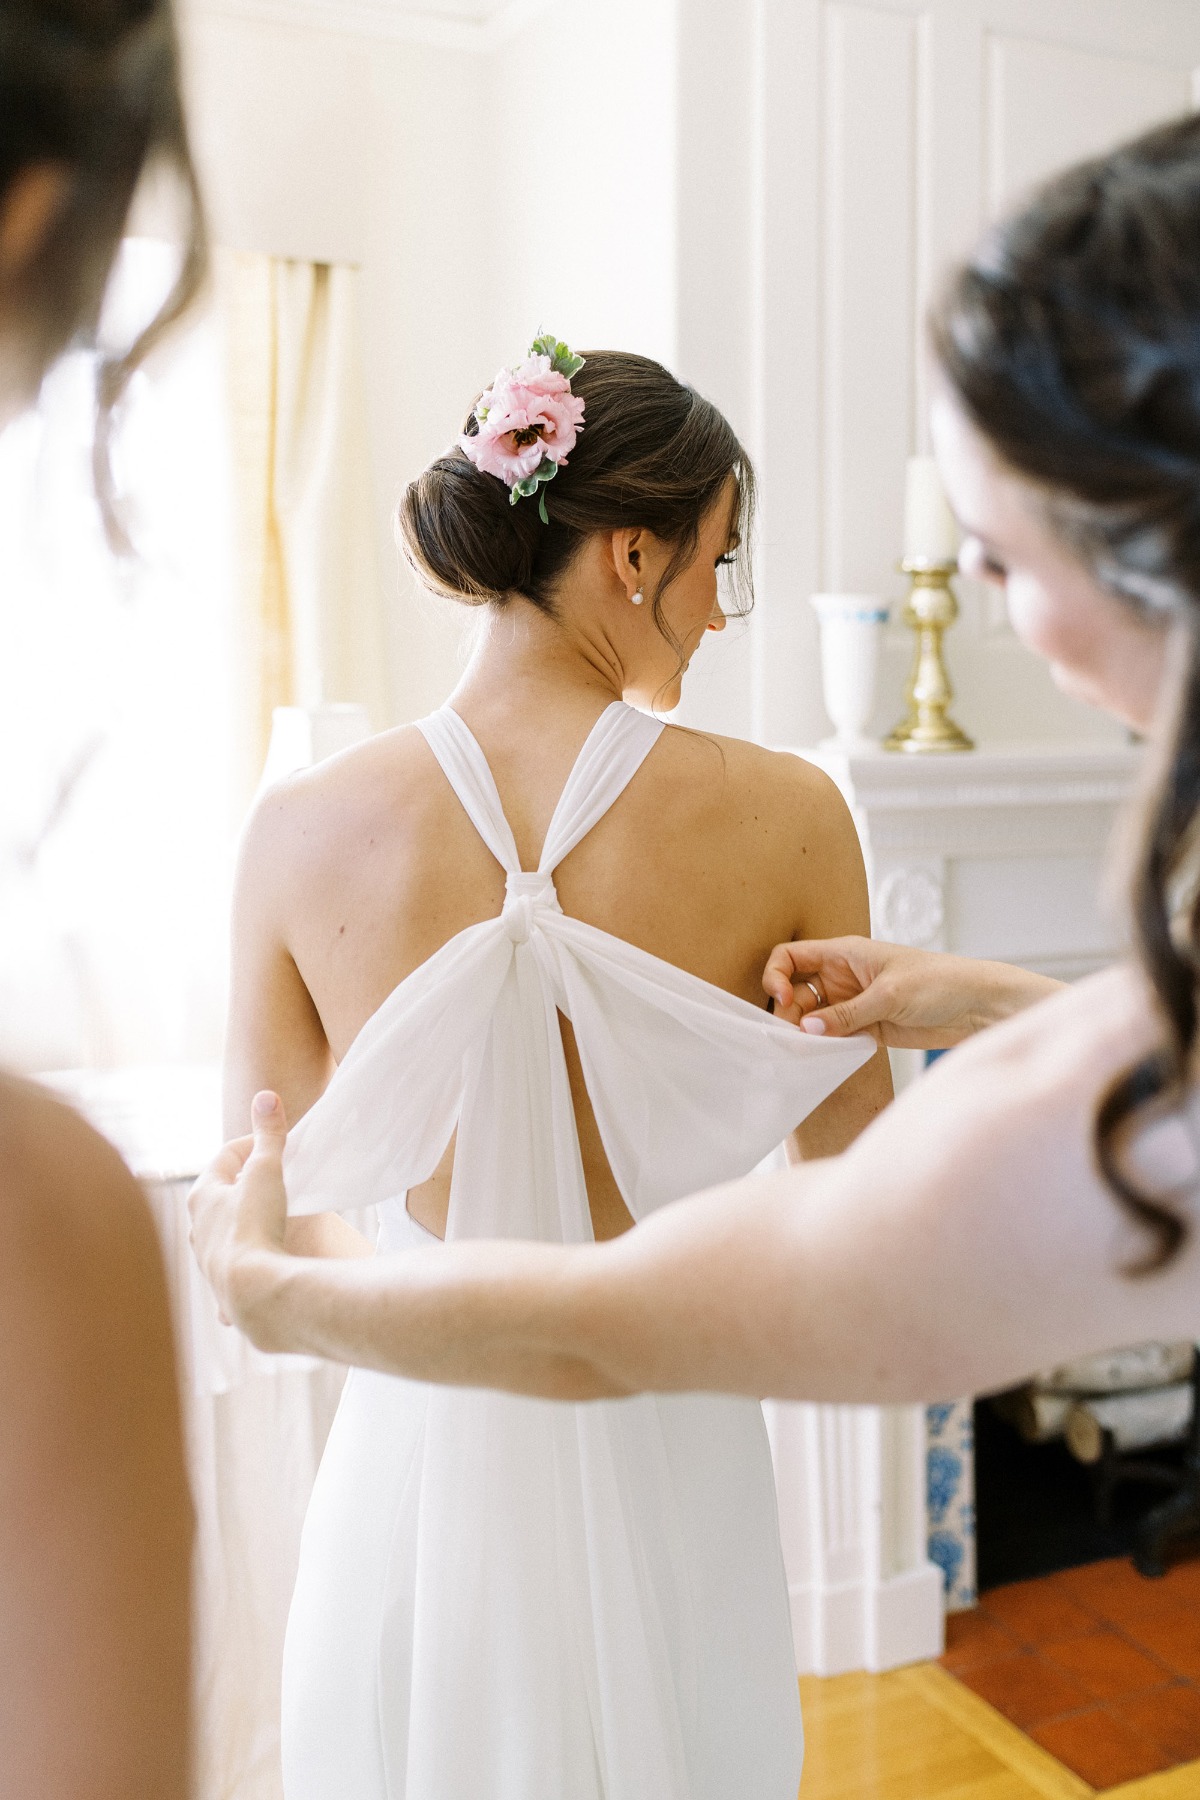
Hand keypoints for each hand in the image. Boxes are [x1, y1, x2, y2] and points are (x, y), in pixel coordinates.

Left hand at [188, 1091, 289, 1342]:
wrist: (253, 1290)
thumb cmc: (255, 1225)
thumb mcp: (266, 1172)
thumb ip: (269, 1136)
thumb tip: (266, 1096)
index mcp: (203, 1194)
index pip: (226, 1157)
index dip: (253, 1145)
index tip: (277, 1145)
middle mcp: (197, 1226)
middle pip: (221, 1194)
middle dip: (246, 1184)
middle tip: (275, 1179)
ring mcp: (206, 1257)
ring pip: (221, 1232)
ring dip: (241, 1222)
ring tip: (269, 1219)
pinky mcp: (220, 1284)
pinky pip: (229, 1270)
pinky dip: (241, 1266)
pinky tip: (254, 1268)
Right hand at [762, 937, 1053, 1048]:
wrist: (979, 1007)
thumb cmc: (940, 982)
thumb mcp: (889, 995)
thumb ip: (846, 1013)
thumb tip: (804, 1029)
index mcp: (845, 953)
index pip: (792, 956)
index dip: (777, 975)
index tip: (783, 999)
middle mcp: (843, 976)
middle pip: (796, 991)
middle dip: (788, 1013)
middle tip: (793, 1037)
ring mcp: (854, 1003)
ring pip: (813, 1018)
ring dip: (806, 1034)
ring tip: (806, 1053)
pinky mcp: (867, 1028)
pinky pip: (835, 1037)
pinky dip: (826, 1048)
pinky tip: (826, 1059)